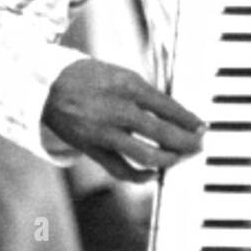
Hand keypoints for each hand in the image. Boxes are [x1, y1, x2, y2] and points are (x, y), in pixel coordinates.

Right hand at [43, 58, 204, 182]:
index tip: (202, 127)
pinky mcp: (93, 149)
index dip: (190, 120)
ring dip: (169, 160)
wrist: (47, 86)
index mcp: (129, 87)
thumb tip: (175, 115)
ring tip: (179, 158)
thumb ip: (146, 95)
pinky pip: (121, 170)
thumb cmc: (89, 78)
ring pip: (147, 155)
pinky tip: (153, 173)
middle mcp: (119, 111)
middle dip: (187, 142)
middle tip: (198, 145)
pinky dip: (140, 176)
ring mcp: (105, 133)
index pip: (169, 107)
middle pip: (163, 133)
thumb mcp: (121, 75)